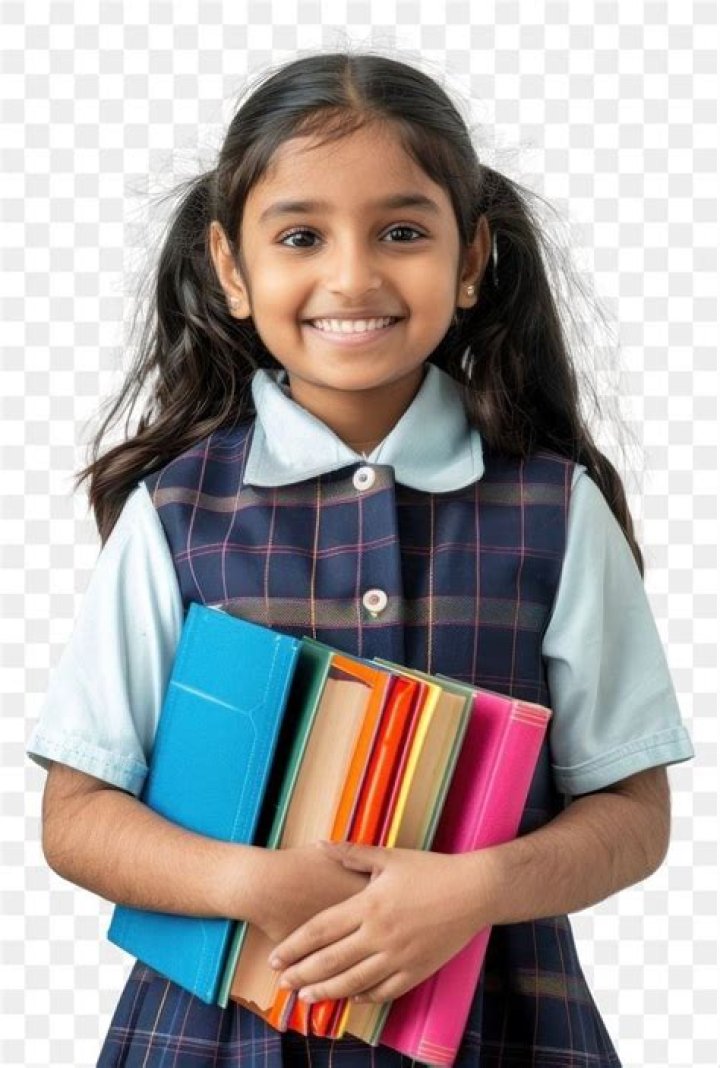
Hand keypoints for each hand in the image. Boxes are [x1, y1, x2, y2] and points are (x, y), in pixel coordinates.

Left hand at [267, 841, 487, 1004]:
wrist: (475, 890)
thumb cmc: (431, 869)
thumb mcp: (389, 856)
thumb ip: (351, 853)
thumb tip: (319, 845)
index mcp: (369, 904)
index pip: (320, 931)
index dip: (294, 946)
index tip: (275, 958)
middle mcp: (379, 935)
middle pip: (330, 961)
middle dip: (302, 975)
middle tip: (283, 984)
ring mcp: (399, 956)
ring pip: (353, 982)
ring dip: (327, 992)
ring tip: (307, 998)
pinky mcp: (417, 970)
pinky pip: (384, 990)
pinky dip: (364, 996)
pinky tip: (351, 997)